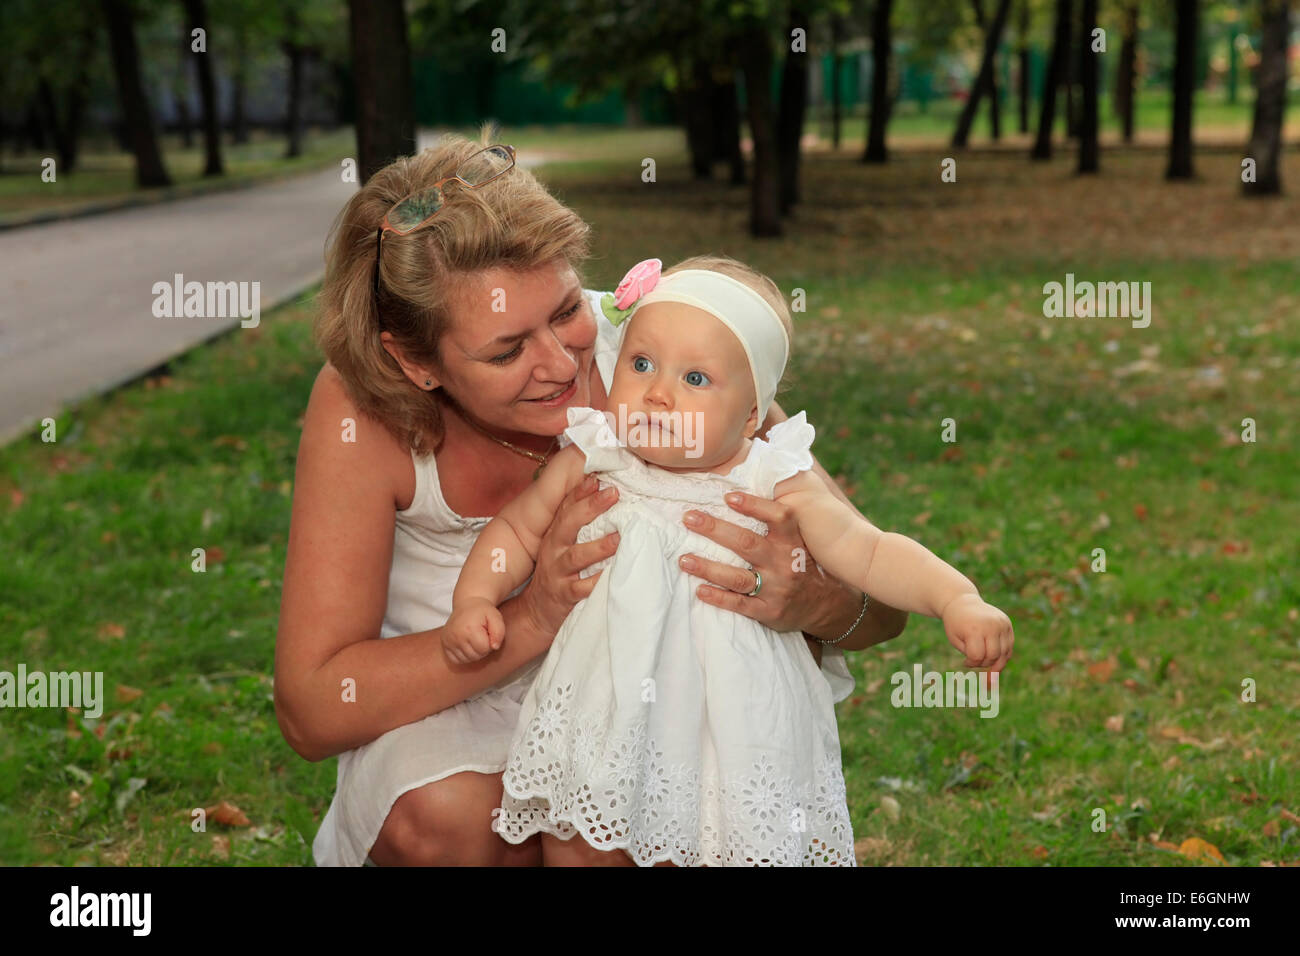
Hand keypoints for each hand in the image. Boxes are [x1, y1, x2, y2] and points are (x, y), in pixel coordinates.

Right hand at [443, 598, 505, 663]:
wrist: (467, 604)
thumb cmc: (483, 612)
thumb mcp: (496, 617)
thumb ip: (499, 632)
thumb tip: (494, 647)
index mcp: (469, 629)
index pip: (484, 649)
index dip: (490, 643)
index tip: (488, 632)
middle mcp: (455, 636)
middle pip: (475, 656)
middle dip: (482, 649)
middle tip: (482, 635)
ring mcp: (448, 640)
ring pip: (466, 660)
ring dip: (474, 652)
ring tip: (475, 639)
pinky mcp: (444, 644)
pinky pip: (456, 660)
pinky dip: (464, 655)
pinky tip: (467, 644)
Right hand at [520, 474, 619, 644]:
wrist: (536, 611)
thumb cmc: (558, 572)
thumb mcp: (562, 545)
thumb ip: (578, 524)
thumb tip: (604, 494)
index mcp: (555, 534)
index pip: (566, 507)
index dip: (580, 491)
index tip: (597, 477)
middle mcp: (554, 549)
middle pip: (569, 524)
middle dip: (590, 507)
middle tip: (613, 494)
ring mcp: (558, 572)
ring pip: (576, 556)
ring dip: (598, 546)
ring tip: (618, 537)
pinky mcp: (564, 595)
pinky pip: (582, 588)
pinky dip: (597, 581)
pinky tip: (613, 574)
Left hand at [678, 491, 839, 634]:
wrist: (826, 605)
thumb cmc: (801, 564)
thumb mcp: (798, 541)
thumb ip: (775, 522)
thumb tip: (739, 493)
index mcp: (792, 541)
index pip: (778, 518)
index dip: (754, 505)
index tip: (728, 496)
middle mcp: (784, 563)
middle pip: (747, 544)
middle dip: (715, 530)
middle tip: (689, 518)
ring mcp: (776, 589)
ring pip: (738, 577)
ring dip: (708, 568)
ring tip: (684, 560)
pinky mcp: (769, 612)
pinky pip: (740, 605)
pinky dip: (719, 597)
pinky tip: (700, 590)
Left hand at [940, 594, 1013, 672]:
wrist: (962, 602)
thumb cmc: (956, 624)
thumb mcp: (955, 640)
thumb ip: (972, 656)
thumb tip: (990, 678)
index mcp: (974, 629)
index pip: (978, 656)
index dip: (971, 663)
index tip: (965, 661)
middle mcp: (991, 625)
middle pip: (993, 656)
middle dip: (984, 663)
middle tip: (974, 660)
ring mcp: (1002, 624)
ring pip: (1004, 654)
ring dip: (994, 662)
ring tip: (983, 659)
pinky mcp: (1008, 624)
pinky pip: (1009, 647)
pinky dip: (1002, 655)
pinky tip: (992, 656)